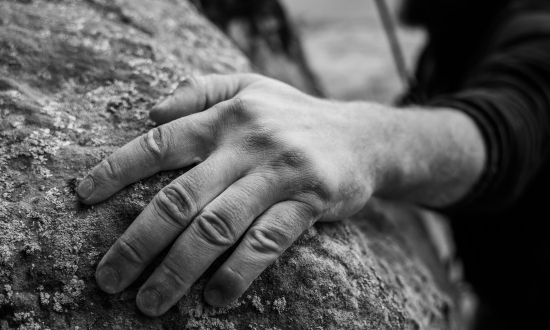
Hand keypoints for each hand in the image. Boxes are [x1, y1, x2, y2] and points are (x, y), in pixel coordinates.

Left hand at [77, 74, 380, 315]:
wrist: (363, 137)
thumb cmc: (294, 117)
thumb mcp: (249, 87)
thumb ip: (200, 91)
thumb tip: (150, 112)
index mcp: (227, 117)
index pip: (161, 143)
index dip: (118, 170)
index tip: (84, 197)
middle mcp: (249, 144)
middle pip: (180, 198)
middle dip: (138, 243)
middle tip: (108, 279)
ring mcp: (280, 174)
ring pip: (217, 228)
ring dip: (179, 270)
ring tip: (151, 302)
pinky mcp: (310, 202)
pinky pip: (266, 243)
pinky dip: (237, 273)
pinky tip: (215, 298)